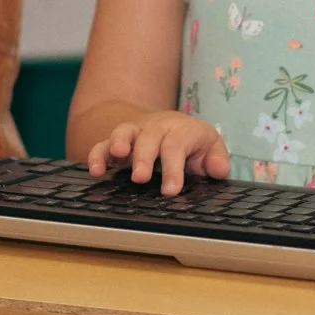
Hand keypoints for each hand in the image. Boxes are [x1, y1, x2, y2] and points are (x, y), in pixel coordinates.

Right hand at [88, 112, 228, 194]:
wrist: (168, 124)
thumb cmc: (190, 142)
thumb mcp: (209, 147)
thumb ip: (217, 158)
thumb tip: (219, 170)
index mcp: (181, 129)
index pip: (177, 145)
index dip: (173, 168)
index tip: (170, 191)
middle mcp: (156, 127)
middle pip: (149, 137)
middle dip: (144, 157)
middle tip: (140, 178)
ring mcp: (135, 133)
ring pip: (124, 132)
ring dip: (118, 144)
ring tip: (115, 158)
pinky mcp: (116, 141)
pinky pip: (103, 144)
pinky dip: (97, 155)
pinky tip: (95, 170)